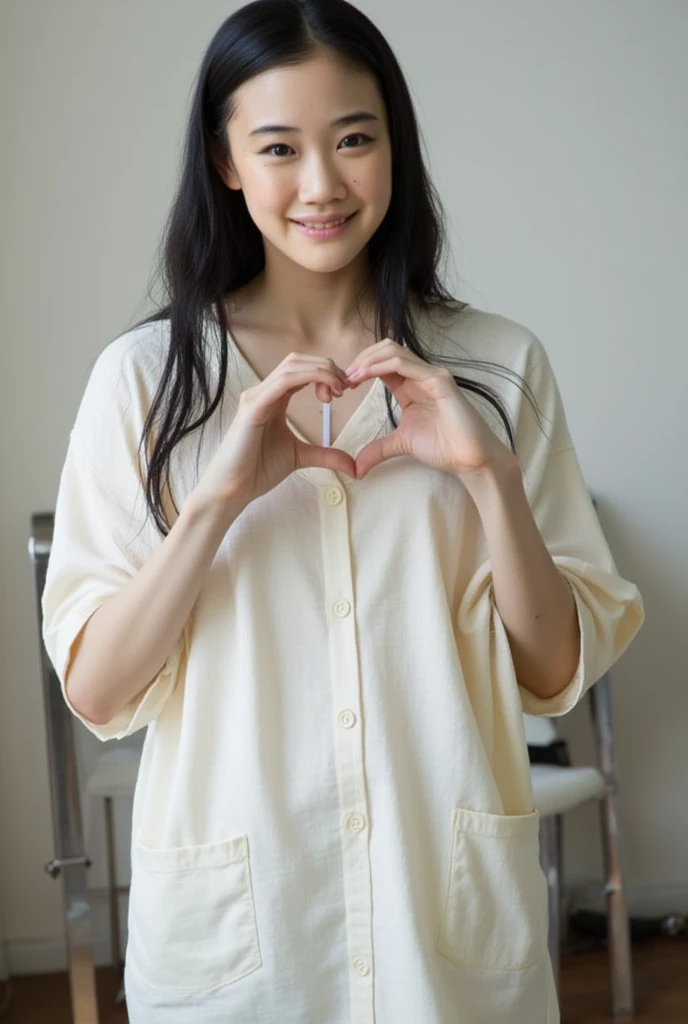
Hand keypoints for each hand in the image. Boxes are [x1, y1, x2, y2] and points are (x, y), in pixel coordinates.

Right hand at [191, 352, 355, 512]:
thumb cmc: (257, 470)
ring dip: (321, 371)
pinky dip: (308, 379)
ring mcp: (256, 397)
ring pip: (291, 366)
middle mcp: (263, 392)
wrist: (231, 489)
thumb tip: (353, 466)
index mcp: (274, 399)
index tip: (345, 390)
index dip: (326, 373)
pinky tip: (325, 393)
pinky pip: (283, 382)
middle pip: (298, 361)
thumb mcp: (300, 457)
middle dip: (327, 367)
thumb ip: (325, 455)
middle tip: (346, 387)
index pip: (301, 370)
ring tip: (339, 389)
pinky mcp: (253, 407)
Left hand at [345, 339, 515, 481]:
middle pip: (386, 349)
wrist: (470, 459)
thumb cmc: (444, 447)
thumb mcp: (401, 445)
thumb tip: (356, 467)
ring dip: (367, 361)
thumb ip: (378, 450)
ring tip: (350, 377)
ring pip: (393, 351)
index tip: (343, 384)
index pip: (382, 362)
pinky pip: (405, 365)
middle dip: (361, 359)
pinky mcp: (440, 381)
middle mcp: (422, 374)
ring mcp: (432, 375)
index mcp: (411, 385)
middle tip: (344, 378)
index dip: (360, 368)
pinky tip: (365, 377)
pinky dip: (381, 366)